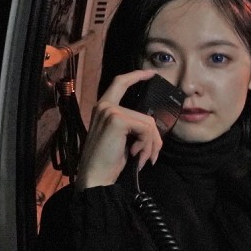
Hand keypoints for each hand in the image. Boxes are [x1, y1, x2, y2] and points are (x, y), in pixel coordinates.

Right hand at [75, 69, 164, 189]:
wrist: (96, 176)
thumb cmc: (108, 161)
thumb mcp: (123, 139)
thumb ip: (133, 127)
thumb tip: (154, 128)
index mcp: (104, 109)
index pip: (120, 83)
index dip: (136, 76)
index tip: (151, 73)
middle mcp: (105, 106)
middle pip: (146, 117)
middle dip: (154, 139)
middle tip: (151, 157)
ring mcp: (110, 111)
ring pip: (148, 124)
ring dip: (151, 146)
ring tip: (141, 159)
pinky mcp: (117, 119)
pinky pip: (146, 130)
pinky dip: (147, 145)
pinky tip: (135, 155)